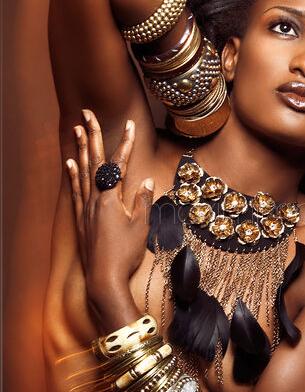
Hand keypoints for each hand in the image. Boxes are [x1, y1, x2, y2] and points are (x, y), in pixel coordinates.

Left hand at [66, 109, 154, 302]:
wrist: (104, 278)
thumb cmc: (125, 254)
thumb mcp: (140, 227)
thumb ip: (143, 202)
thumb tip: (147, 182)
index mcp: (111, 199)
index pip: (119, 164)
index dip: (125, 143)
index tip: (130, 124)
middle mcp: (94, 199)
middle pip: (95, 161)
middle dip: (93, 135)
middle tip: (88, 114)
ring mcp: (85, 208)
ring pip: (82, 172)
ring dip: (81, 149)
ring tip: (78, 130)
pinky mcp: (80, 219)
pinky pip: (74, 190)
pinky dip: (72, 175)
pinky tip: (70, 163)